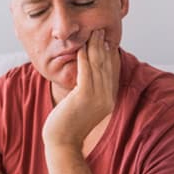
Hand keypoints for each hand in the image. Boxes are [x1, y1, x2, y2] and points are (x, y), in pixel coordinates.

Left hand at [42, 29, 115, 149]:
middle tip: (100, 30)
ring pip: (97, 66)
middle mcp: (106, 98)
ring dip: (94, 47)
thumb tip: (84, 78)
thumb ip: (87, 92)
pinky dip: (84, 58)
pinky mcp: (84, 97)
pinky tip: (81, 47)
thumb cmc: (67, 125)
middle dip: (103, 46)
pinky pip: (86, 72)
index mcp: (108, 100)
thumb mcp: (81, 107)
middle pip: (106, 66)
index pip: (110, 71)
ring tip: (92, 33)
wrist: (62, 143)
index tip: (105, 39)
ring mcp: (97, 98)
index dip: (108, 54)